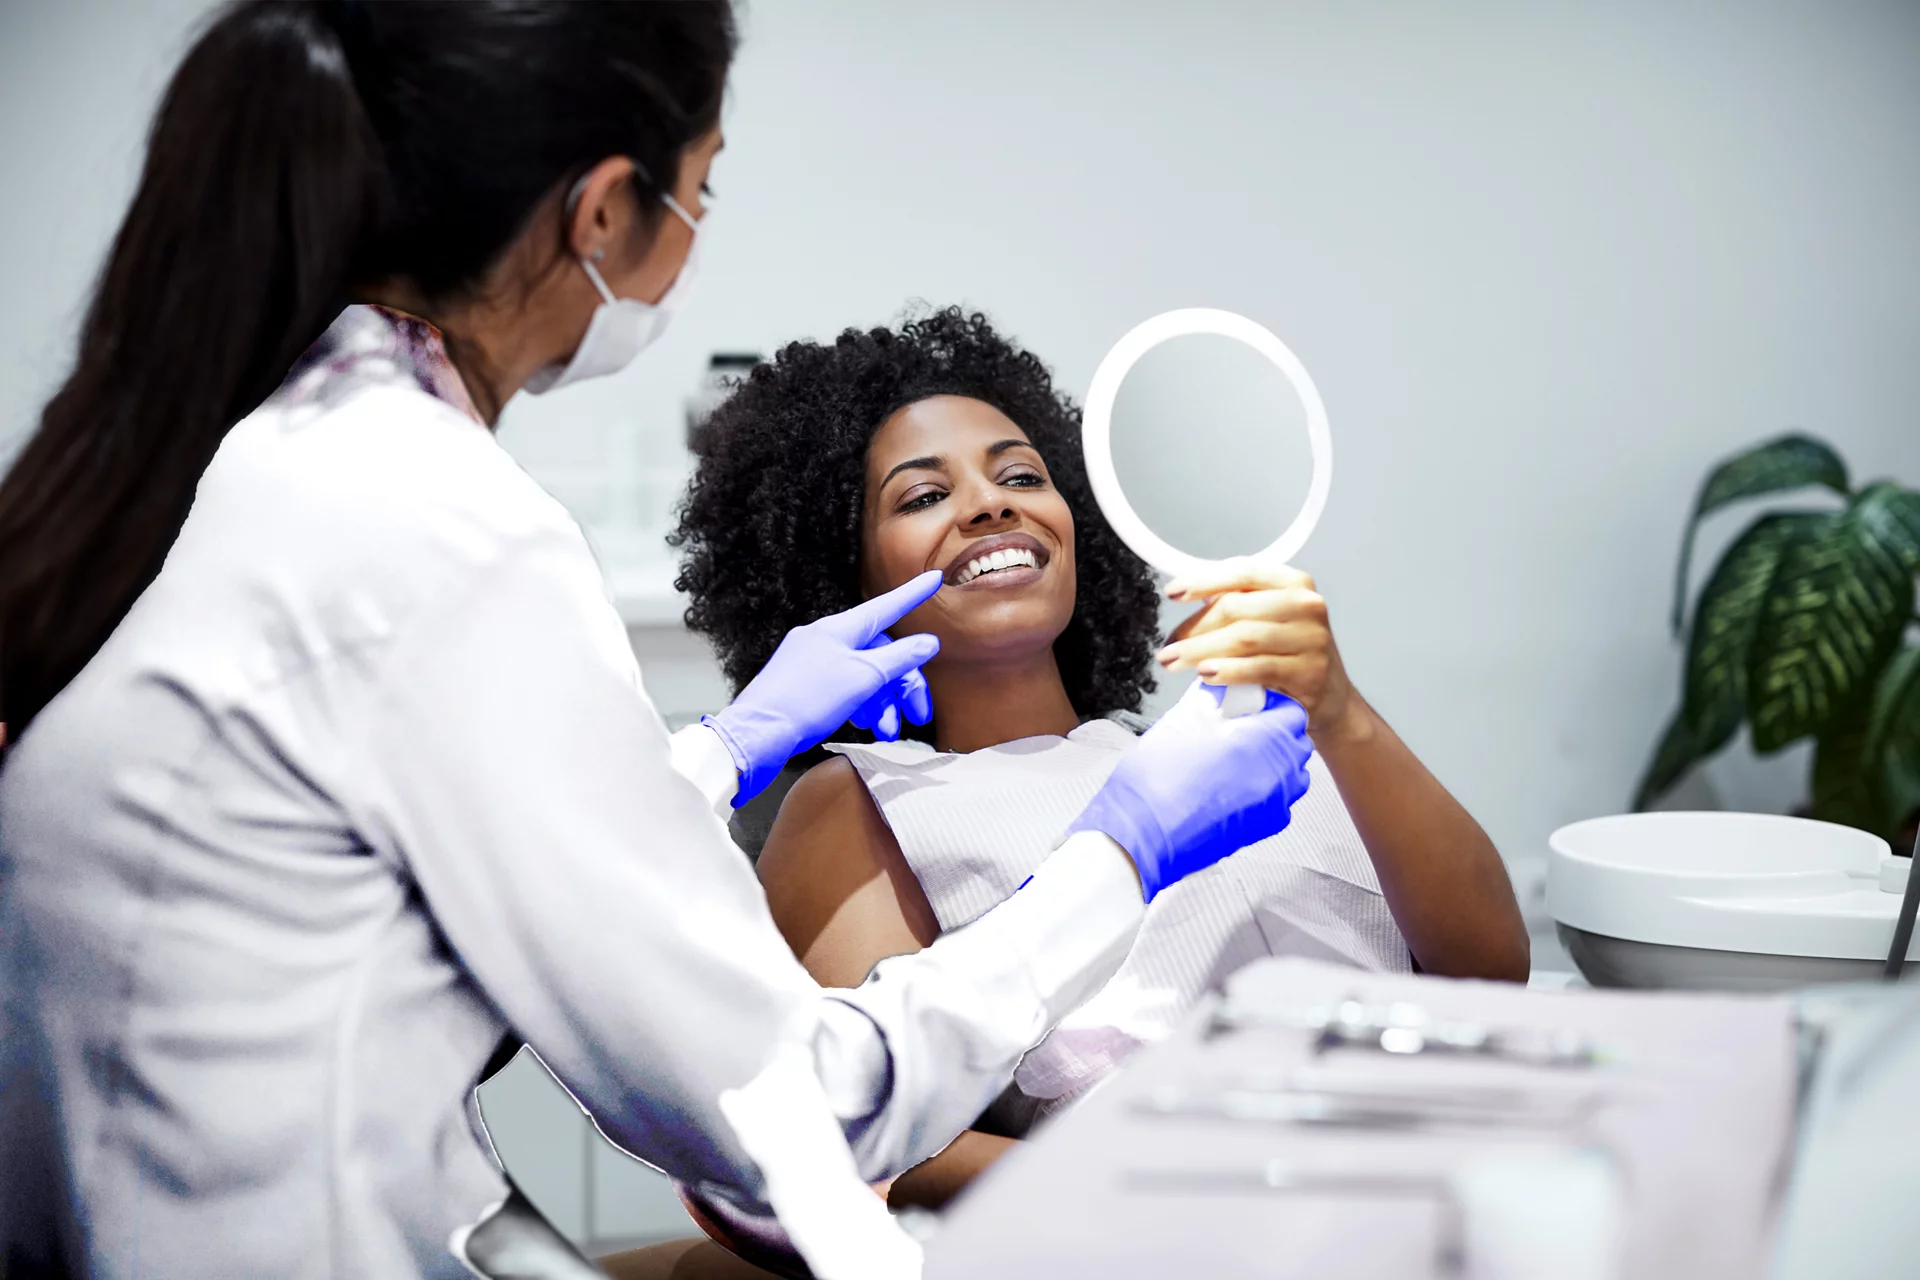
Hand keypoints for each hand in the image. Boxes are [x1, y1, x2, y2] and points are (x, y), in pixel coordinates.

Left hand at [706, 571, 943, 804]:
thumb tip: (928, 642)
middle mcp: (826, 640)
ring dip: (883, 703)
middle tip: (918, 714)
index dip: (912, 595)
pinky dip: (862, 706)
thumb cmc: (804, 703)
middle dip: (903, 684)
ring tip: (887, 731)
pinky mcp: (807, 689)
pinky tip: (866, 725)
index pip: (886, 607)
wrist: (756, 737)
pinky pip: (846, 689)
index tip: (933, 579)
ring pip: (865, 675)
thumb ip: (899, 659)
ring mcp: (815, 664)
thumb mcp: (862, 678)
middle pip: (881, 652)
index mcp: (838, 629)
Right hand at [1065, 680, 1313, 900]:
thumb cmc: (1158, 780)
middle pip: (1296, 742)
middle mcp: (1277, 772)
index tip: (1251, 704)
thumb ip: (1209, 698)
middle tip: (1243, 728)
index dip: (1272, 705)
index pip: (1292, 712)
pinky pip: (1280, 800)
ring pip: (1293, 773)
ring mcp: (1273, 803)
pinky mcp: (1263, 827)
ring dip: (1275, 761)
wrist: (1143, 832)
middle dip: (1276, 731)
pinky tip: (1235, 785)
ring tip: (1240, 758)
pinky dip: (1267, 789)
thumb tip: (1217, 688)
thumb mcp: (1182, 720)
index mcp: (1262, 739)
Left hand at [1156, 560, 1357, 738]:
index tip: (1173, 593)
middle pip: (1236, 608)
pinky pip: (1258, 668)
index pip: (1243, 572)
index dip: (1203, 581)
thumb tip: (1187, 599)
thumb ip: (1237, 604)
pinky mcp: (1308, 673)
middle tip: (1167, 646)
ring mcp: (1311, 639)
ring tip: (1174, 661)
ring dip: (1200, 650)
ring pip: (1243, 638)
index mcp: (1293, 583)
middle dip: (1194, 627)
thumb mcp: (1270, 618)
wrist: (1331, 697)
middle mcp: (1306, 605)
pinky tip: (1205, 674)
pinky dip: (1227, 670)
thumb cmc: (1290, 654)